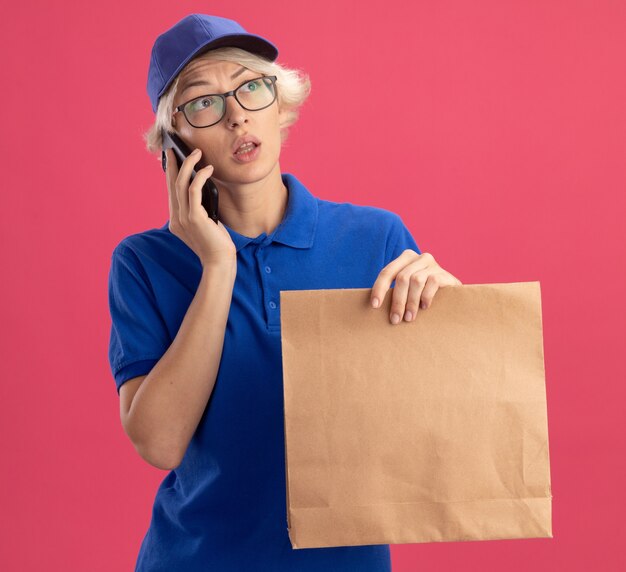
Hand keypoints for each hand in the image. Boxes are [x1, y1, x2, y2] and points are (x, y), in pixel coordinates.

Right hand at [165, 147, 236, 267]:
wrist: (219, 262)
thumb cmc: (216, 244)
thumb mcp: (204, 224)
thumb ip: (198, 210)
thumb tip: (201, 188)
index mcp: (176, 220)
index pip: (171, 192)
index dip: (171, 173)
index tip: (173, 158)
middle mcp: (176, 218)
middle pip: (172, 184)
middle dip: (174, 163)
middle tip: (176, 147)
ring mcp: (183, 218)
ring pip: (180, 183)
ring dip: (188, 165)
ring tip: (196, 152)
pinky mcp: (195, 217)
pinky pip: (194, 190)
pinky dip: (200, 176)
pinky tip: (207, 169)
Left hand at [371, 250, 461, 323]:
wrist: (452, 295)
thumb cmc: (423, 293)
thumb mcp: (408, 288)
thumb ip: (395, 291)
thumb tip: (375, 307)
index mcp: (405, 258)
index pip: (387, 272)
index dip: (379, 288)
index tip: (375, 305)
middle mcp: (418, 257)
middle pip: (402, 278)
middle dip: (397, 301)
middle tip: (395, 320)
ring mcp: (432, 264)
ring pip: (416, 281)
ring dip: (411, 302)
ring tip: (409, 318)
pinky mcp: (444, 273)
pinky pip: (432, 283)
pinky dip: (426, 297)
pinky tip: (424, 308)